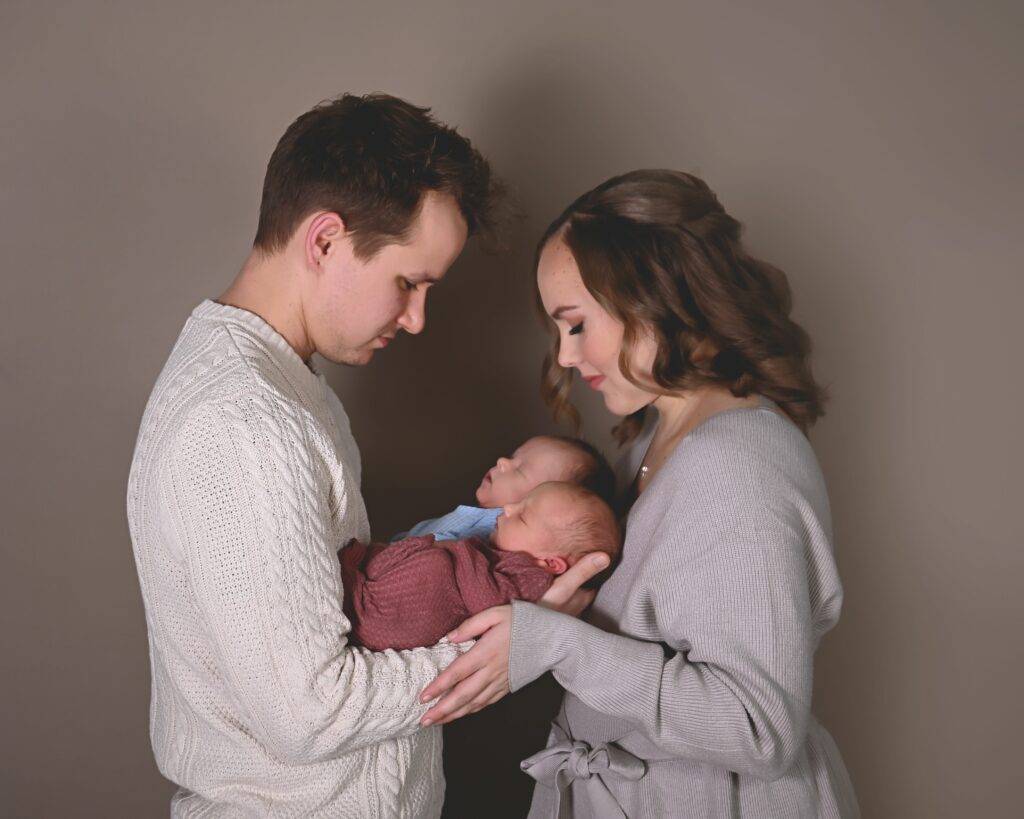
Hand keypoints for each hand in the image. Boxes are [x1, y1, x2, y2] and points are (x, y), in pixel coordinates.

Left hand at [418, 552, 608, 725]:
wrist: (553, 638)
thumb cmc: (524, 621)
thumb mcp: (495, 614)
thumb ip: (471, 625)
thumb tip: (449, 638)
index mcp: (485, 652)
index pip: (457, 673)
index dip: (439, 686)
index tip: (423, 697)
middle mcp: (491, 671)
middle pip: (462, 695)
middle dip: (442, 710)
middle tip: (423, 721)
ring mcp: (500, 682)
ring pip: (474, 703)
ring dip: (454, 714)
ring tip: (437, 722)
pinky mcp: (508, 686)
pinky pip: (487, 702)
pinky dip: (472, 710)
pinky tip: (461, 714)